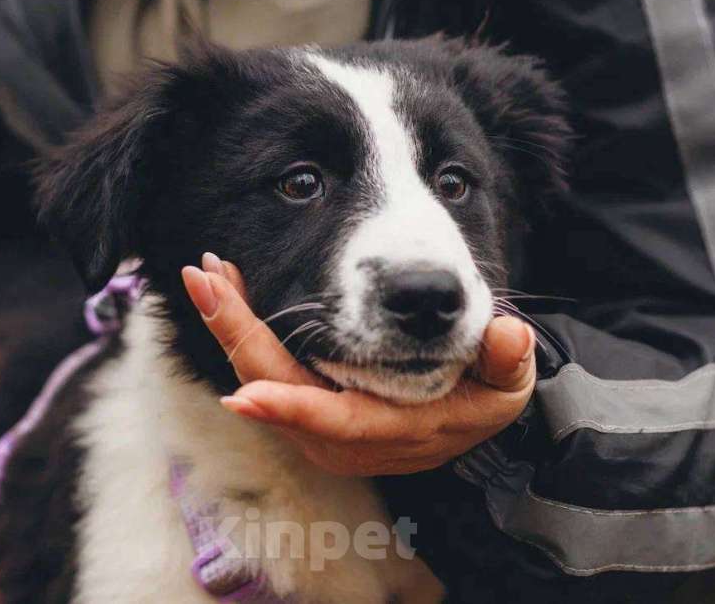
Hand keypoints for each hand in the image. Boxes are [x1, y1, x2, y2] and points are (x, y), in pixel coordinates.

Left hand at [181, 254, 535, 475]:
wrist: (462, 419)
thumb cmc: (482, 398)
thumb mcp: (507, 385)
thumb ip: (507, 361)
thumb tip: (508, 335)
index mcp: (394, 431)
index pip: (336, 423)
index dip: (291, 410)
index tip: (246, 394)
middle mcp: (344, 437)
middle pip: (276, 390)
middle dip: (237, 336)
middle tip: (206, 281)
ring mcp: (319, 425)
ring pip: (261, 378)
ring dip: (231, 328)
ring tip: (209, 277)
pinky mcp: (307, 408)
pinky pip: (264, 372)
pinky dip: (244, 333)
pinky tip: (230, 296)